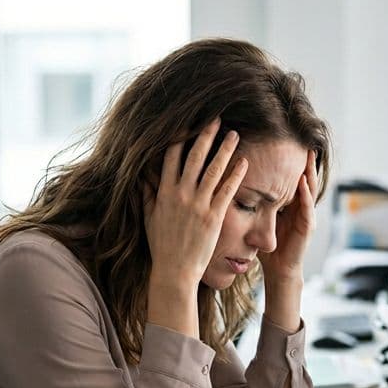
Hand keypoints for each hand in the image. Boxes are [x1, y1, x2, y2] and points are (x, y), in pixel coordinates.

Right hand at [146, 118, 247, 286]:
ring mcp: (198, 204)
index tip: (188, 122)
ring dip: (224, 149)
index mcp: (164, 192)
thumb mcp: (150, 218)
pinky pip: (227, 190)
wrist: (175, 270)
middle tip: (216, 118)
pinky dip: (235, 174)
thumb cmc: (163, 246)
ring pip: (213, 170)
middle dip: (205, 135)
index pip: (171, 157)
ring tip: (234, 134)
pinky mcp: (214, 216)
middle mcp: (181, 194)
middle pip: (194, 157)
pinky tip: (244, 161)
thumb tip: (143, 177)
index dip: (180, 137)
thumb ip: (148, 196)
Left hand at [259, 149, 317, 284]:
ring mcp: (305, 215)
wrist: (278, 269)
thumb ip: (248, 202)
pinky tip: (302, 181)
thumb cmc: (264, 246)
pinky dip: (306, 193)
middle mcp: (298, 205)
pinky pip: (307, 206)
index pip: (286, 176)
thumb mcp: (255, 219)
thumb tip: (227, 184)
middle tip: (299, 138)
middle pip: (301, 176)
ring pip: (309, 187)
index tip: (280, 140)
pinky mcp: (307, 226)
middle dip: (301, 159)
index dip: (285, 159)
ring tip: (307, 153)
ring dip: (308, 171)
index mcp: (286, 203)